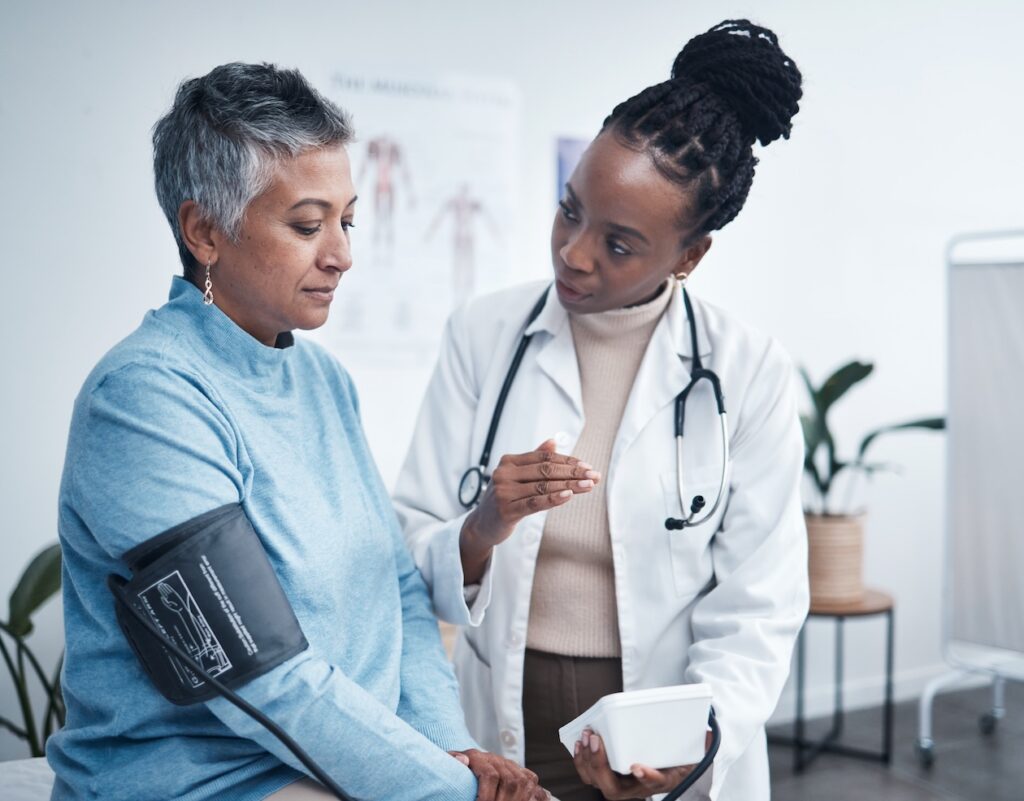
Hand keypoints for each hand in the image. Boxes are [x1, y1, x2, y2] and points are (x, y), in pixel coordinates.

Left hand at [449, 749, 547, 800]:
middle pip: (510, 781)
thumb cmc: (456, 772)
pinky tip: (520, 800)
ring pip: (522, 782)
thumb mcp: (448, 766)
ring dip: (516, 799)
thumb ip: (452, 761)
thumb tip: (463, 760)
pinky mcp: (519, 770)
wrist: (466, 763)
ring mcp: (509, 764)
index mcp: (477, 757)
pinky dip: (529, 793)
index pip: (490, 775)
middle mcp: (496, 759)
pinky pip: (531, 779)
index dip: (487, 796)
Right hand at [460, 440, 599, 583]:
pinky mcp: (506, 510)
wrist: (482, 525)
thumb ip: (533, 460)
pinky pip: (534, 502)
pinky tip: (569, 496)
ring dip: (569, 486)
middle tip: (594, 475)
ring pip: (543, 486)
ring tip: (589, 486)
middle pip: (545, 470)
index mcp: (508, 461)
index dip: (567, 460)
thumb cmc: (505, 499)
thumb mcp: (517, 477)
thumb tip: (552, 442)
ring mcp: (504, 492)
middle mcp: (504, 473)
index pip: (543, 457)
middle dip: (573, 473)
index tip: (587, 466)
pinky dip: (553, 498)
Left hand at [572, 729, 698, 800]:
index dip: (647, 778)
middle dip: (601, 766)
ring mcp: (622, 785)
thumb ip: (699, 744)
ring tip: (587, 737)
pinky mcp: (609, 777)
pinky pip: (591, 776)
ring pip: (599, 784)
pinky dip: (583, 760)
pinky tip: (581, 742)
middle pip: (614, 790)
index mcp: (662, 780)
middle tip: (597, 740)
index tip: (638, 767)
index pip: (656, 784)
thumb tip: (708, 734)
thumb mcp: (690, 752)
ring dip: (588, 762)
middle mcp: (639, 789)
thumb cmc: (676, 757)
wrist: (668, 767)